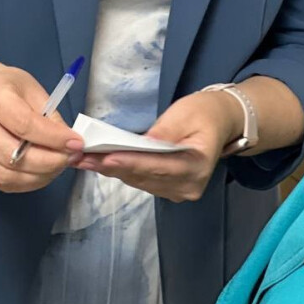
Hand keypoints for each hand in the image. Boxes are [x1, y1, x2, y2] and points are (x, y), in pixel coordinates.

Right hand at [0, 67, 84, 192]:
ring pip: (5, 175)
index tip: (76, 143)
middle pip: (12, 155)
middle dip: (48, 162)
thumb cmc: (8, 88)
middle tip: (70, 158)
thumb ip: (50, 116)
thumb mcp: (33, 90)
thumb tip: (69, 143)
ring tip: (58, 166)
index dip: (53, 138)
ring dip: (38, 176)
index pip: (24, 124)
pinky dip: (26, 182)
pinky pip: (0, 182)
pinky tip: (41, 173)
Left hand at [73, 90, 241, 202]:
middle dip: (112, 166)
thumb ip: (167, 130)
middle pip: (144, 177)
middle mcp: (188, 186)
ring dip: (111, 170)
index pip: (159, 166)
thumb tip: (146, 142)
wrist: (220, 122)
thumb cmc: (204, 112)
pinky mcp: (169, 189)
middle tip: (83, 157)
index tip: (107, 158)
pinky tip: (101, 162)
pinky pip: (141, 181)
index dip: (132, 163)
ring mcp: (178, 191)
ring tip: (85, 159)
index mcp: (197, 166)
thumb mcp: (187, 112)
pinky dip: (121, 171)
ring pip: (139, 181)